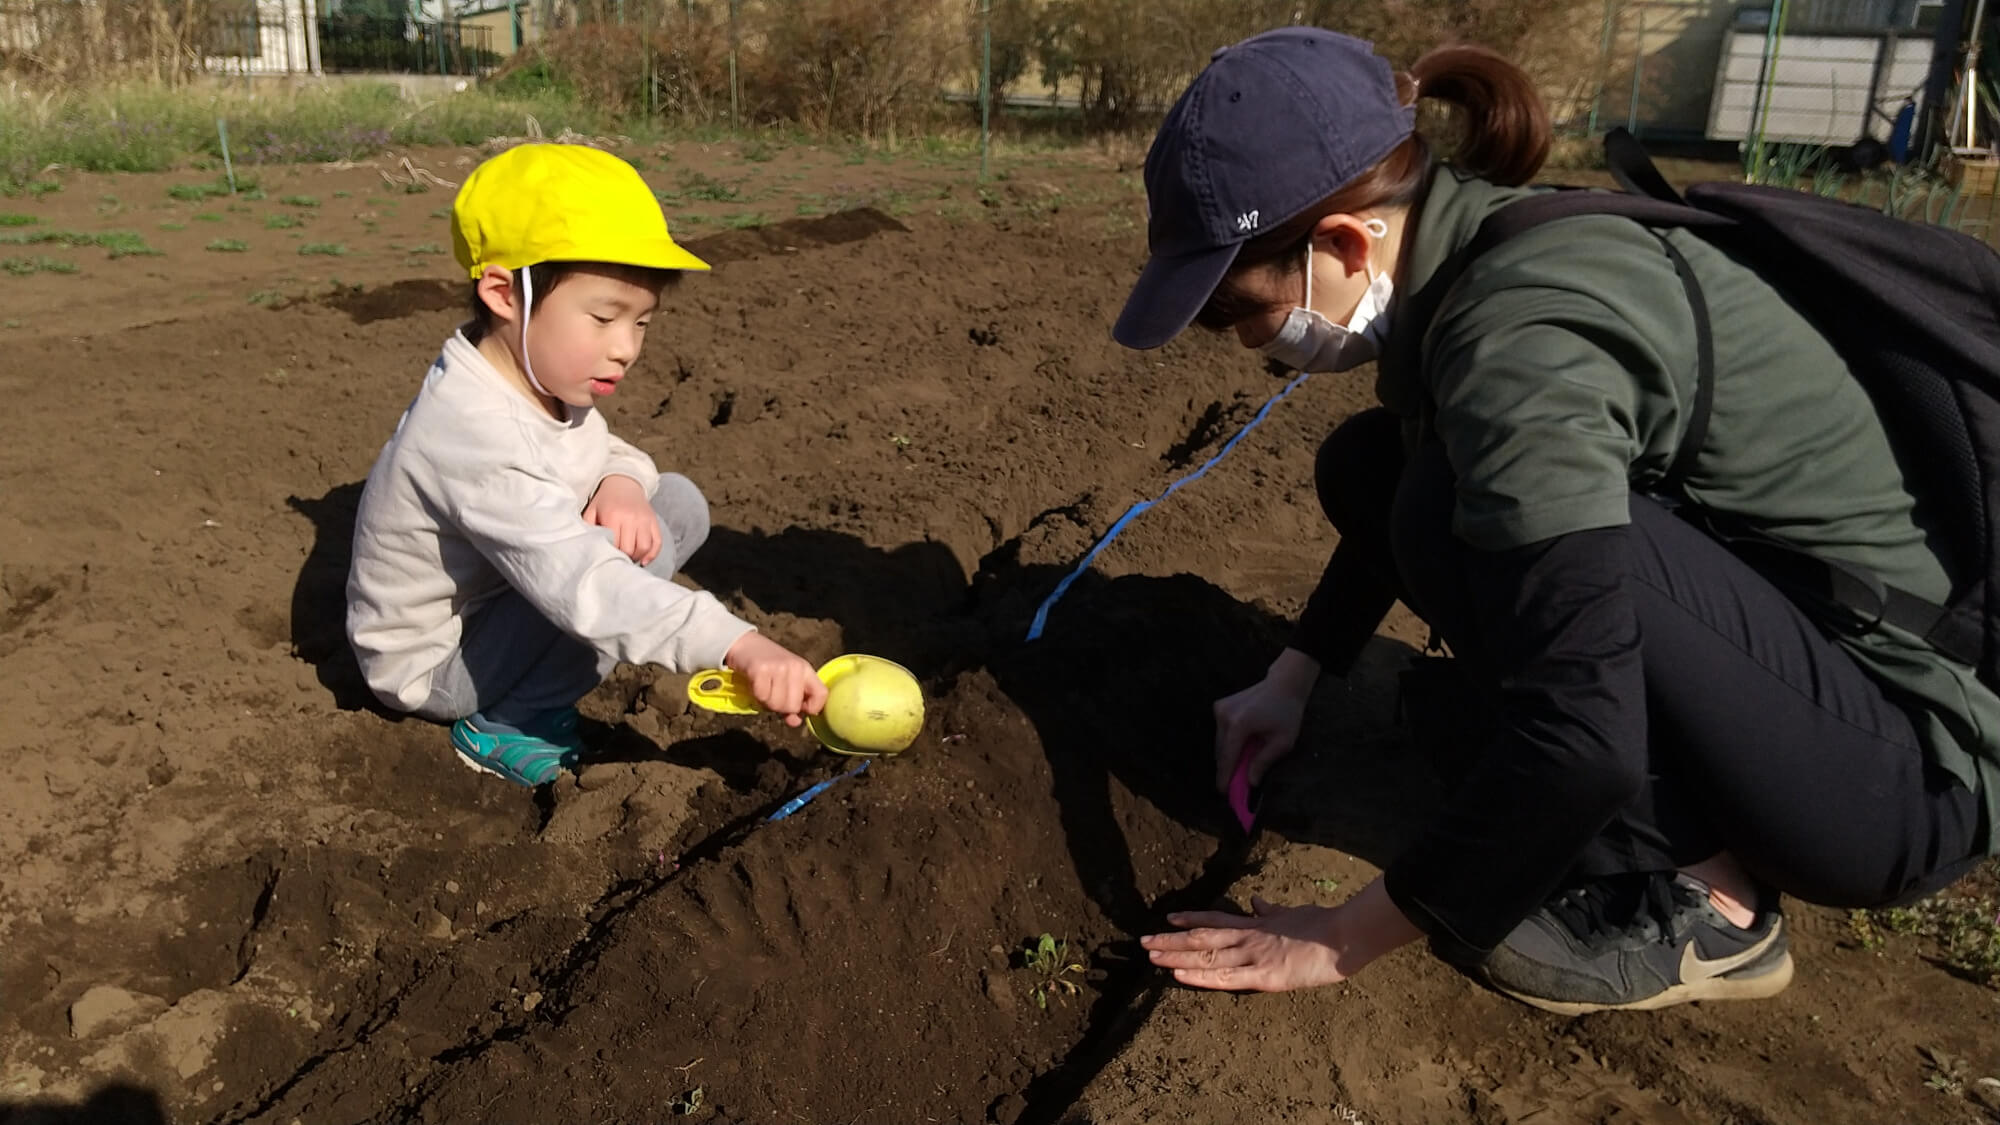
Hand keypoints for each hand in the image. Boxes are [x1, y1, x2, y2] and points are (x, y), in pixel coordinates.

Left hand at [584, 475, 661, 565]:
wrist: (624, 483)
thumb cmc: (605, 500)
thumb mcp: (591, 510)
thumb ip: (587, 527)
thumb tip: (588, 547)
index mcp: (613, 516)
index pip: (615, 545)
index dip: (611, 554)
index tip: (607, 556)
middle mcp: (631, 518)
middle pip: (630, 549)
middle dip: (624, 557)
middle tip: (618, 558)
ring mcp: (645, 520)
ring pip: (644, 547)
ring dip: (637, 557)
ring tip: (629, 557)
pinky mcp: (654, 521)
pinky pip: (657, 542)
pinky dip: (652, 554)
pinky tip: (644, 560)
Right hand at [723, 633, 827, 725]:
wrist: (744, 644)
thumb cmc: (767, 664)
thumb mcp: (786, 680)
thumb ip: (793, 702)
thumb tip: (795, 722)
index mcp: (805, 669)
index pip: (822, 695)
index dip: (811, 708)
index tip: (799, 709)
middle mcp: (795, 667)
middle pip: (793, 706)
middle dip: (780, 707)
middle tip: (772, 694)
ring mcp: (778, 667)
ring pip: (777, 704)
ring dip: (766, 702)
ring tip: (764, 687)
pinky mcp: (760, 669)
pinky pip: (762, 697)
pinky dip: (756, 695)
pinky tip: (755, 684)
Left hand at [1141, 879, 1421, 991]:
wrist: (1343, 935)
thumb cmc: (1323, 924)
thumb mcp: (1292, 912)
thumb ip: (1271, 911)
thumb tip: (1257, 902)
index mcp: (1256, 925)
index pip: (1216, 919)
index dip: (1191, 918)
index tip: (1169, 918)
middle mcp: (1248, 937)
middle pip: (1202, 937)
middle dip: (1171, 940)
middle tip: (1144, 942)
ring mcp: (1253, 956)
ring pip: (1206, 955)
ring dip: (1175, 955)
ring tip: (1150, 956)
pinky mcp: (1263, 976)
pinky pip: (1224, 977)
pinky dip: (1198, 975)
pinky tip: (1177, 973)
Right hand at [1213, 647, 1318, 790]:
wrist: (1284, 684)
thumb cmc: (1287, 713)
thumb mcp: (1282, 742)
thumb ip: (1263, 762)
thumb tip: (1250, 782)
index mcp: (1239, 724)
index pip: (1227, 757)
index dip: (1225, 777)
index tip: (1223, 793)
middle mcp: (1224, 715)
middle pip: (1221, 751)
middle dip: (1226, 769)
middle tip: (1233, 787)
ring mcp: (1220, 709)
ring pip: (1219, 743)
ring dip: (1228, 756)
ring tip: (1239, 769)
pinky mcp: (1219, 706)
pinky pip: (1221, 733)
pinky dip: (1229, 743)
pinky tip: (1241, 748)